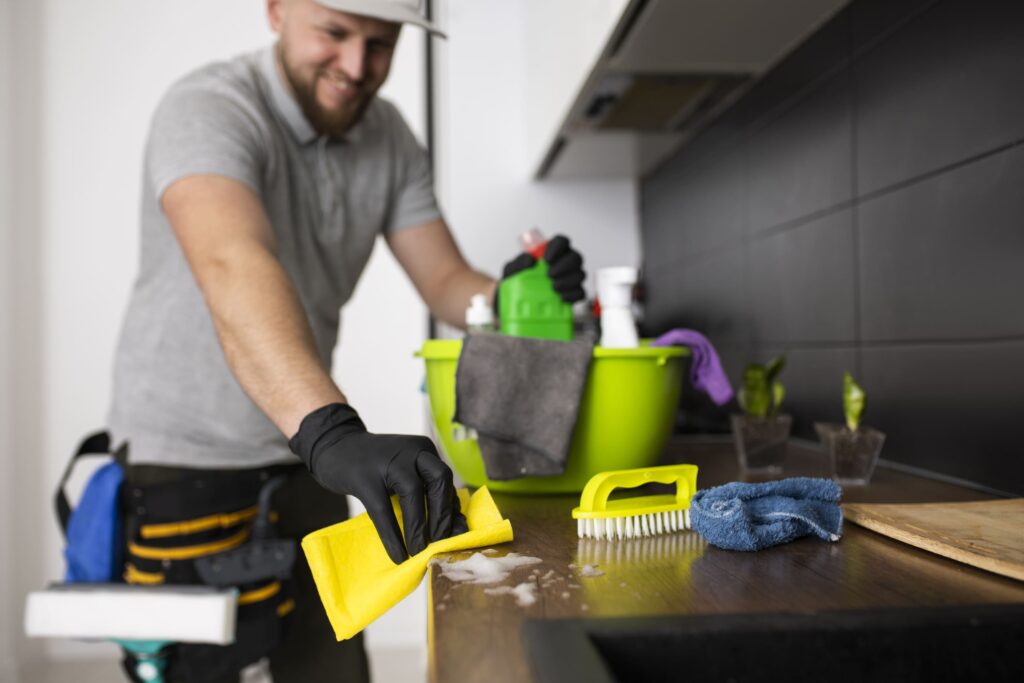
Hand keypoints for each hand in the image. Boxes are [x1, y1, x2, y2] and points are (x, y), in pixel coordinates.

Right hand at [289, 403, 467, 563]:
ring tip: (418, 552)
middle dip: (443, 515)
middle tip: (440, 542)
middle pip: (439, 480)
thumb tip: (456, 528)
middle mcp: (411, 451)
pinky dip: (393, 535)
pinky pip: (383, 510)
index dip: (452, 509)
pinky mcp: (364, 478)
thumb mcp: (406, 473)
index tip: (454, 534)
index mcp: (424, 450)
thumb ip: (430, 494)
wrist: (336, 446)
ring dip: (419, 527)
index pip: (446, 481)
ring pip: (413, 493)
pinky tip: (398, 554)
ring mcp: (387, 461)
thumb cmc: (376, 466)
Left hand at [498, 234, 586, 311]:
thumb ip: (518, 262)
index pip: (562, 241)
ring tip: (553, 287)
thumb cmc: (517, 281)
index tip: (547, 259)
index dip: (558, 247)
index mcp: (553, 252)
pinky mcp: (573, 293)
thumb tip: (530, 260)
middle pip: (576, 257)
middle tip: (549, 275)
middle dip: (565, 265)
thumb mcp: (512, 270)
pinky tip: (561, 297)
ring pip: (580, 274)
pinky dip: (572, 295)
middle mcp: (565, 262)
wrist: (515, 302)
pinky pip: (581, 292)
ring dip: (568, 280)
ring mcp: (571, 278)